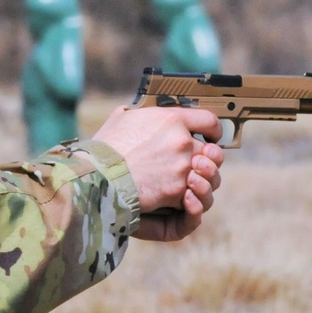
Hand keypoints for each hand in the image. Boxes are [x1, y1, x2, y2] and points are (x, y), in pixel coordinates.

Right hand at [91, 106, 223, 240]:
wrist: (98, 177)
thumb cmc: (104, 149)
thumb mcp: (121, 118)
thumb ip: (140, 114)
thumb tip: (140, 113)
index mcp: (170, 119)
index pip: (208, 120)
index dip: (214, 130)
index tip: (212, 137)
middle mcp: (181, 140)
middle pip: (210, 152)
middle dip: (204, 160)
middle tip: (192, 167)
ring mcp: (182, 166)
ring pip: (205, 176)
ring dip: (197, 181)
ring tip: (183, 184)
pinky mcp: (177, 189)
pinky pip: (191, 195)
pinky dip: (184, 199)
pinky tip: (171, 197)